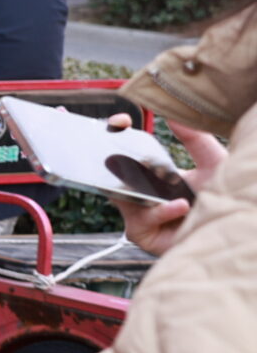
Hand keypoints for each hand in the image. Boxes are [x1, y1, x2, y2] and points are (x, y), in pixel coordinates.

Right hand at [107, 115, 226, 257]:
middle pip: (115, 174)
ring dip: (144, 190)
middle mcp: (143, 195)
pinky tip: (180, 206)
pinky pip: (141, 220)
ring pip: (123, 197)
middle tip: (123, 146)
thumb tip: (173, 117)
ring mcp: (140, 215)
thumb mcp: (212, 162)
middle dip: (116, 159)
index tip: (122, 120)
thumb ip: (195, 139)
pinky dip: (160, 212)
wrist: (235, 225)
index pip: (127, 153)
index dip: (120, 135)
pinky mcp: (142, 235)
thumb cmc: (225, 198)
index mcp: (155, 175)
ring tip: (167, 185)